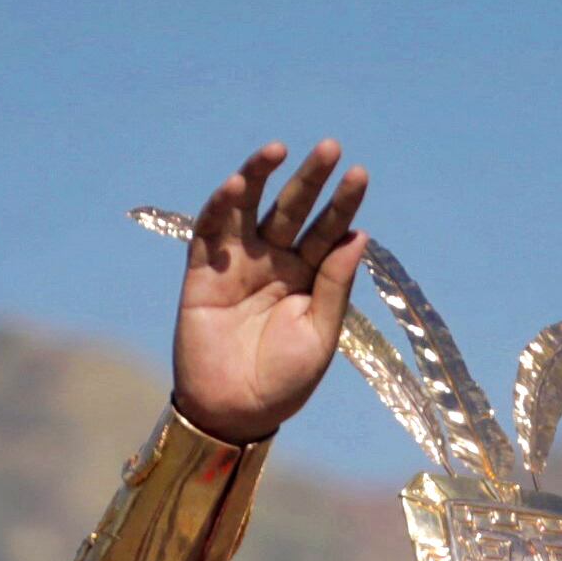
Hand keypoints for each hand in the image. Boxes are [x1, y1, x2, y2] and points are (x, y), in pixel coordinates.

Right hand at [169, 141, 369, 444]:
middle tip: (330, 147)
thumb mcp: (320, 336)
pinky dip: (220, 206)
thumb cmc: (283, 382)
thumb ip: (334, 286)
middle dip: (310, 178)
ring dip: (260, 176)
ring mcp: (238, 264)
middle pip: (293, 210)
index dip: (342, 203)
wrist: (233, 413)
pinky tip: (237, 185)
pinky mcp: (203, 272)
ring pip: (250, 208)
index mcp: (308, 278)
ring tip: (278, 149)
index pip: (328, 231)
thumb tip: (358, 235)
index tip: (359, 174)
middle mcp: (274, 262)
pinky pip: (209, 231)